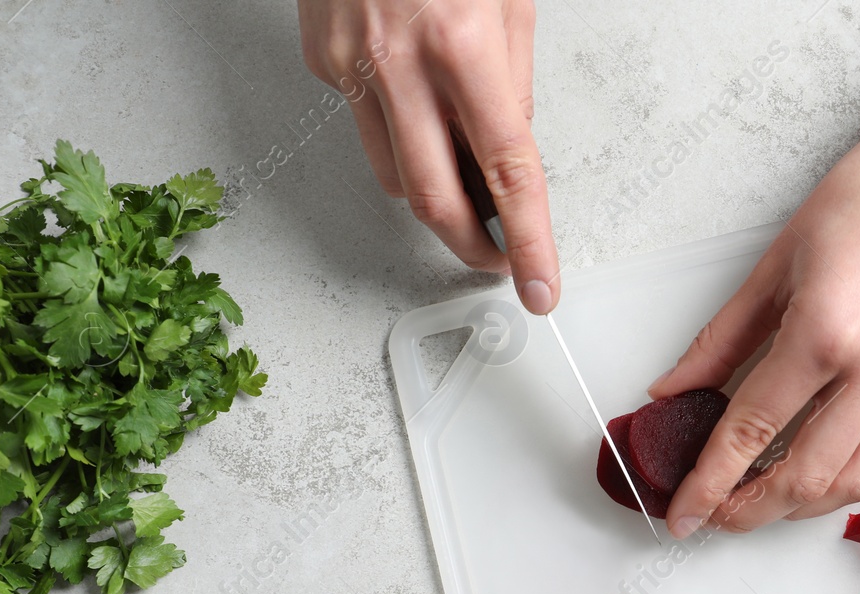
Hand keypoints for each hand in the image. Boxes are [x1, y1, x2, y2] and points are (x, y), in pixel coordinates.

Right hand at [298, 0, 559, 312]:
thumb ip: (512, 82)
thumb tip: (509, 152)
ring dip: (434, 195)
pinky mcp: (320, 61)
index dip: (528, 240)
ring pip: (393, 175)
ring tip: (466, 181)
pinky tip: (415, 103)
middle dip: (472, 247)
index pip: (507, 172)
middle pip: (435, 199)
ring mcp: (348, 65)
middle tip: (500, 260)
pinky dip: (398, 133)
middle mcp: (399, 62)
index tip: (539, 285)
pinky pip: (365, 124)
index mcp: (461, 44)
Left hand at [651, 106, 859, 537]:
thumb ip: (720, 339)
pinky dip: (848, 480)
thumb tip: (672, 391)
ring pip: (855, 482)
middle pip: (804, 476)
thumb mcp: (776, 262)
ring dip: (801, 506)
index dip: (708, 483)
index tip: (681, 513)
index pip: (751, 431)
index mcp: (823, 333)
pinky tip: (816, 475)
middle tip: (713, 517)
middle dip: (750, 510)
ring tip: (760, 500)